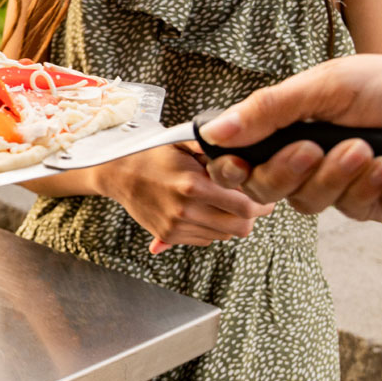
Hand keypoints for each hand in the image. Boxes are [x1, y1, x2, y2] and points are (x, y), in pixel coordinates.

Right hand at [98, 142, 274, 253]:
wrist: (118, 172)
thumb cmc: (153, 154)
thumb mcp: (183, 140)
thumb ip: (212, 145)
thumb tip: (243, 147)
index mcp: (193, 185)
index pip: (245, 206)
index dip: (261, 202)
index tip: (263, 195)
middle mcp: (185, 209)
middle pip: (240, 227)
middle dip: (250, 215)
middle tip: (250, 201)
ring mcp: (176, 225)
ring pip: (224, 235)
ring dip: (230, 221)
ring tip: (221, 202)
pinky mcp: (169, 235)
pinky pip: (205, 240)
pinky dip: (211, 228)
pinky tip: (203, 210)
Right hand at [201, 54, 381, 221]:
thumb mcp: (324, 87)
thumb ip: (267, 111)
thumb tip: (213, 131)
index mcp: (287, 126)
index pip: (240, 158)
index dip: (231, 167)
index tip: (236, 163)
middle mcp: (306, 157)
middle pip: (265, 188)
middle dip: (286, 172)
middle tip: (311, 149)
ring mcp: (337, 181)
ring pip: (306, 203)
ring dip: (333, 175)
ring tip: (363, 148)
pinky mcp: (370, 200)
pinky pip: (349, 209)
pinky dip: (366, 185)